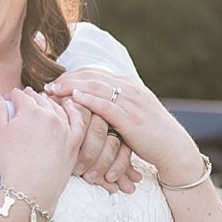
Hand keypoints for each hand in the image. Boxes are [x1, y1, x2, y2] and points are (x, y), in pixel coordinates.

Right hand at [0, 87, 87, 210]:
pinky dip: (73, 110)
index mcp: (31, 111)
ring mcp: (65, 128)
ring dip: (48, 101)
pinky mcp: (74, 141)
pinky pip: (78, 120)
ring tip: (41, 101)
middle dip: (29, 97)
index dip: (11, 96)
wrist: (31, 187)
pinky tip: (69, 105)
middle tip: (22, 100)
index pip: (20, 95)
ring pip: (57, 107)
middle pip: (39, 99)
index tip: (7, 101)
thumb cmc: (12, 162)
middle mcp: (51, 116)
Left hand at [45, 71, 203, 183]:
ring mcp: (132, 103)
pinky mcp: (132, 119)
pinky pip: (108, 106)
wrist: (174, 149)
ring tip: (53, 91)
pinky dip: (90, 100)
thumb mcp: (131, 112)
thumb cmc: (149, 133)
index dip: (72, 75)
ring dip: (72, 87)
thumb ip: (112, 103)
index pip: (94, 72)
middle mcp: (130, 89)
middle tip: (47, 86)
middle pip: (92, 77)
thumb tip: (86, 100)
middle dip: (67, 80)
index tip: (53, 81)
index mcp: (128, 85)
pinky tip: (74, 99)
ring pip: (97, 87)